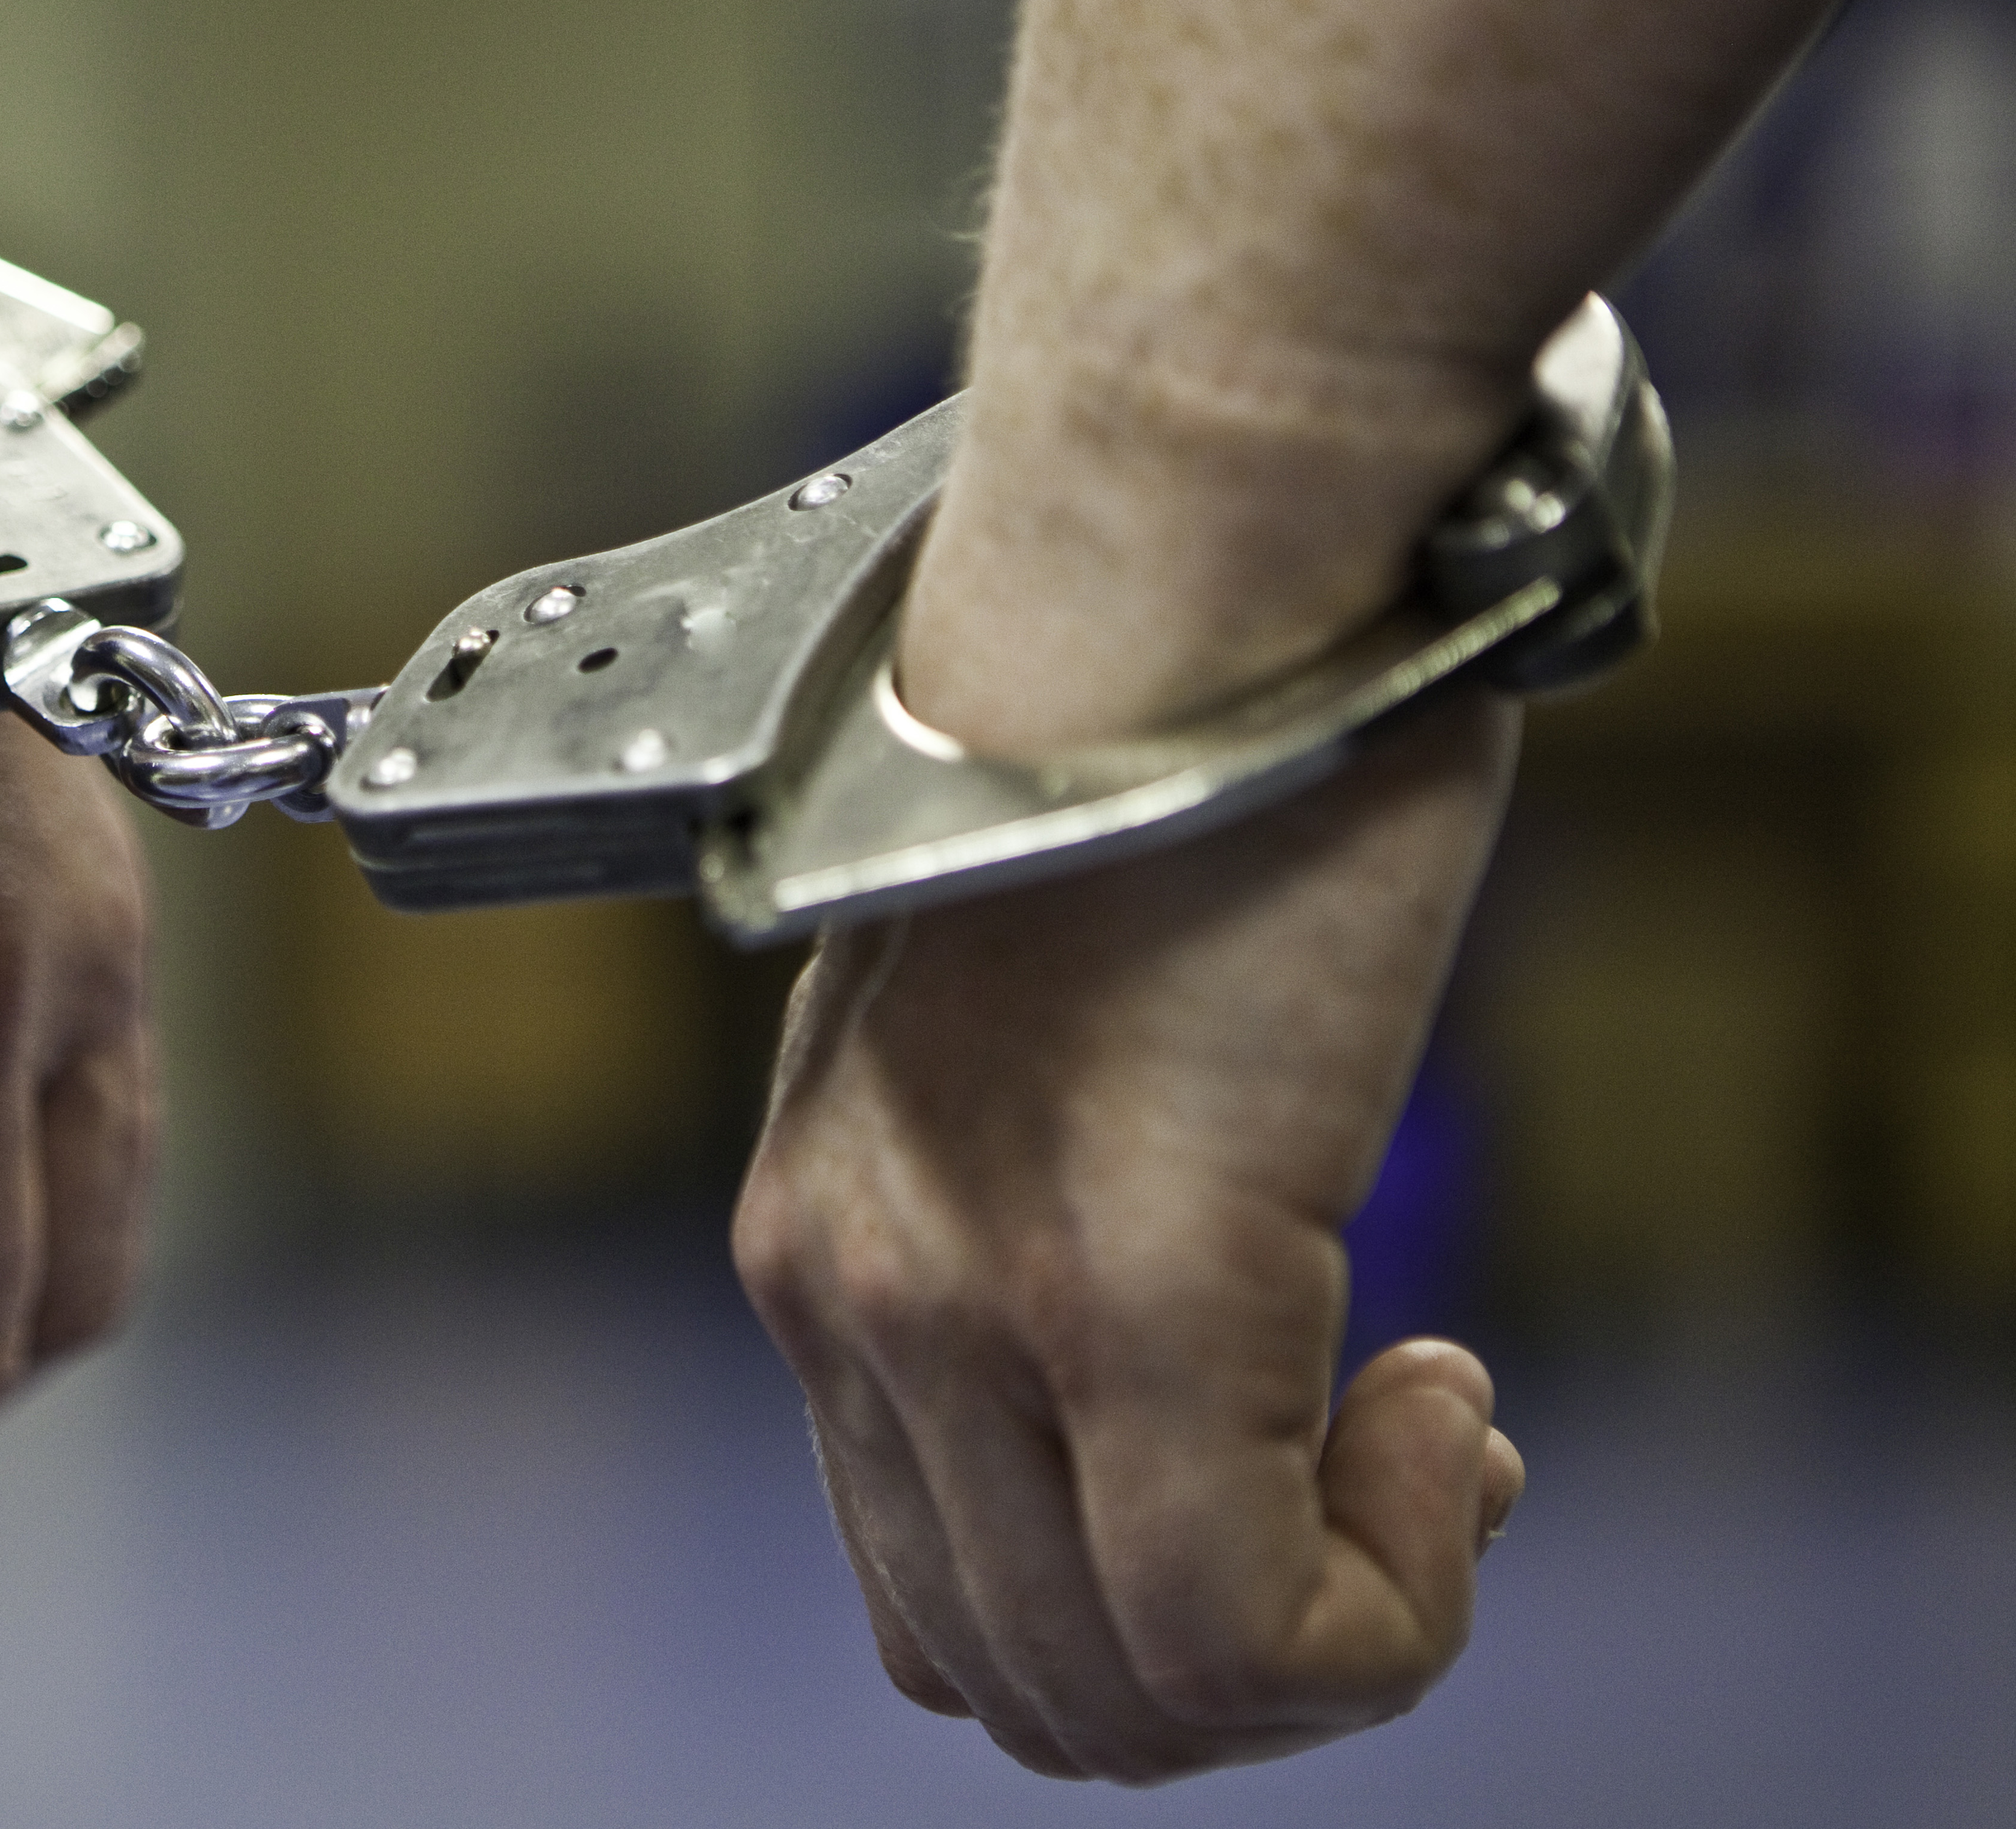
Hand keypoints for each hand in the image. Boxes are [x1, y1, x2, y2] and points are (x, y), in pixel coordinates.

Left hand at [732, 699, 1526, 1781]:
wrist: (1192, 576)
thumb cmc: (1162, 761)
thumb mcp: (1042, 1033)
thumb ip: (1051, 1221)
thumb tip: (1192, 1389)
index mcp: (823, 1237)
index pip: (933, 1590)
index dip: (1138, 1616)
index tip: (1305, 1466)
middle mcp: (848, 1286)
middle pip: (1016, 1672)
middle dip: (1230, 1664)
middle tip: (1384, 1482)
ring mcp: (958, 1301)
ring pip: (1124, 1691)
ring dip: (1319, 1636)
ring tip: (1425, 1443)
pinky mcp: (1120, 1291)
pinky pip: (1243, 1633)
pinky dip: (1382, 1605)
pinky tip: (1443, 1408)